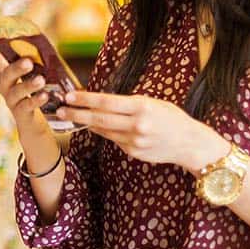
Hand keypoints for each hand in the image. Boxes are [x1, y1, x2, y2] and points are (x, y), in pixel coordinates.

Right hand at [0, 35, 49, 135]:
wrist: (38, 123)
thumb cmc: (38, 90)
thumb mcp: (39, 73)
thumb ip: (38, 60)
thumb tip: (41, 41)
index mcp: (8, 72)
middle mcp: (6, 85)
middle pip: (6, 74)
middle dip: (16, 67)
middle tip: (28, 62)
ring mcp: (11, 100)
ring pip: (16, 91)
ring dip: (28, 85)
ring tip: (41, 81)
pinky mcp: (21, 113)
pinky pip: (26, 106)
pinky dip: (35, 100)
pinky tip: (44, 96)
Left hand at [56, 91, 226, 170]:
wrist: (189, 143)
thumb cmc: (171, 117)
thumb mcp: (152, 102)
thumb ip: (128, 103)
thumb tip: (100, 102)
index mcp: (142, 107)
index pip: (106, 102)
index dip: (85, 99)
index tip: (69, 96)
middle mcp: (136, 125)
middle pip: (99, 119)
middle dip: (77, 114)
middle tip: (60, 110)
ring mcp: (134, 141)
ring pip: (103, 131)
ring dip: (86, 124)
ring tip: (71, 117)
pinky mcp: (133, 153)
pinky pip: (114, 140)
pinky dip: (105, 132)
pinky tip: (98, 126)